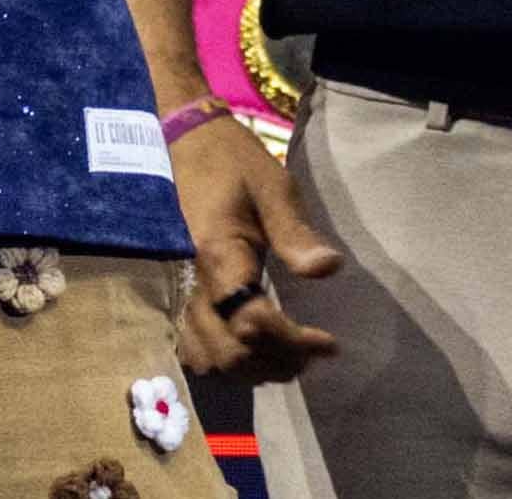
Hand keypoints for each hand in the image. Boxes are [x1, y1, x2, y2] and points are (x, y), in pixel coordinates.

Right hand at [168, 110, 341, 381]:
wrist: (189, 143)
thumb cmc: (234, 161)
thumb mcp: (274, 186)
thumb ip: (296, 232)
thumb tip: (329, 270)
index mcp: (219, 257)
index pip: (252, 323)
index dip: (292, 342)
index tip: (328, 342)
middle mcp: (195, 283)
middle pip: (229, 353)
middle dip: (275, 362)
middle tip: (313, 353)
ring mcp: (184, 290)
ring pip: (208, 358)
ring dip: (251, 367)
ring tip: (288, 355)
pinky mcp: (183, 291)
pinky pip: (193, 345)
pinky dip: (223, 360)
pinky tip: (252, 349)